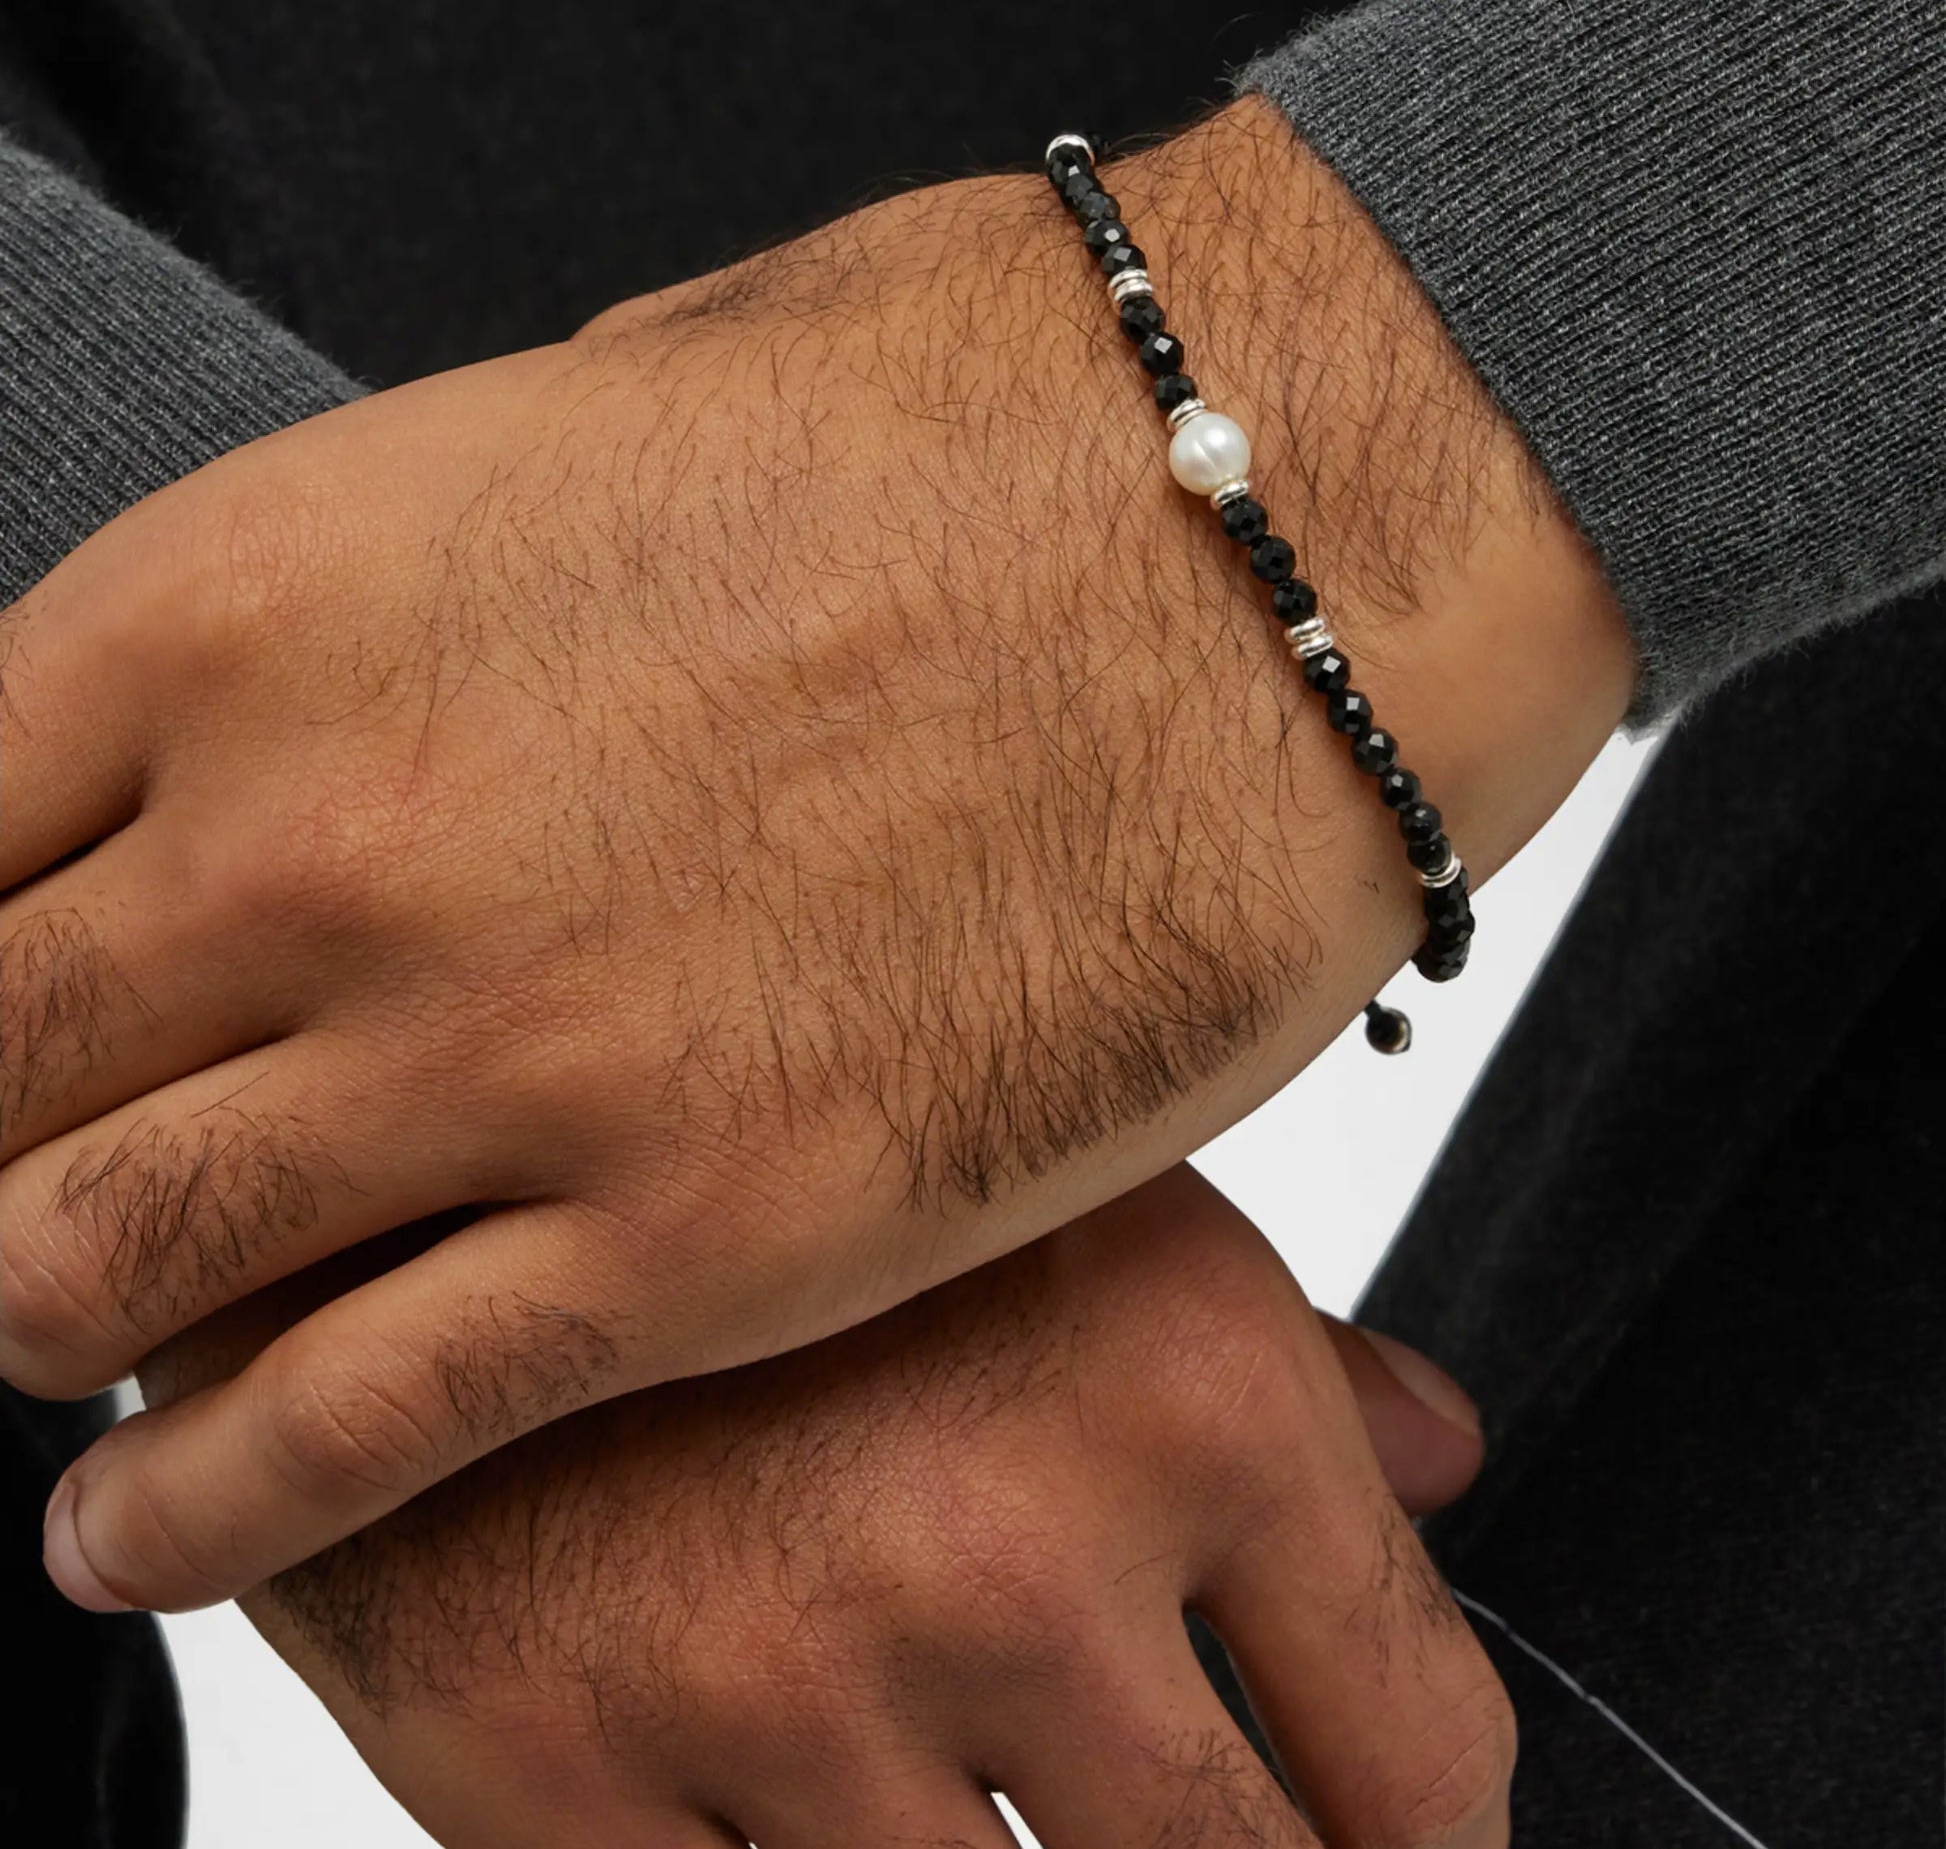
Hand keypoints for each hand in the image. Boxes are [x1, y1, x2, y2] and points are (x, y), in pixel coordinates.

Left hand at [1, 98, 1630, 1609]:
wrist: (1257, 538)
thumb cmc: (944, 440)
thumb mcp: (563, 443)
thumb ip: (371, 616)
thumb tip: (275, 723)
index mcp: (254, 606)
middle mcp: (324, 845)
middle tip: (21, 1196)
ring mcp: (504, 1057)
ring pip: (92, 1277)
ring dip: (57, 1321)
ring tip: (84, 1347)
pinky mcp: (701, 1236)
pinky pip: (338, 1436)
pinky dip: (197, 1510)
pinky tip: (150, 1530)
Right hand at [146, 1167, 1511, 1848]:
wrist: (402, 1128)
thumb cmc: (778, 1144)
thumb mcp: (1063, 1184)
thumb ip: (1279, 1352)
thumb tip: (1442, 1462)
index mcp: (1182, 1384)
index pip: (1421, 1749)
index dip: (1431, 1840)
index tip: (1389, 1843)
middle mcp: (1009, 1548)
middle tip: (1219, 1841)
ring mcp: (774, 1683)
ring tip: (1009, 1810)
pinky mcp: (553, 1775)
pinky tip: (815, 1812)